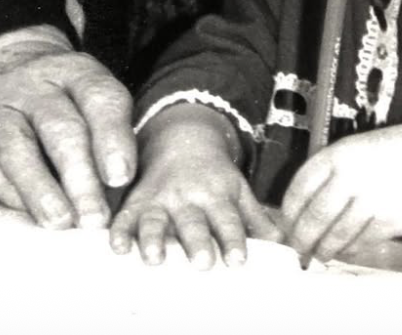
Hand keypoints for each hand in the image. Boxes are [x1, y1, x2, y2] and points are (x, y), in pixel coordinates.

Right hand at [0, 25, 134, 230]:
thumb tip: (120, 193)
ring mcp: (0, 105)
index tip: (120, 178)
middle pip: (60, 127)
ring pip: (16, 146)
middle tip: (95, 218)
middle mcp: (37, 83)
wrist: (1, 65)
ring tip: (60, 222)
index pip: (99, 98)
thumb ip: (108, 135)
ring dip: (39, 188)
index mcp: (77, 71)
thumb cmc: (62, 96)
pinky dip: (6, 190)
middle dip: (80, 176)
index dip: (112, 137)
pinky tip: (26, 213)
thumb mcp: (90, 96)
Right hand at [109, 105, 280, 268]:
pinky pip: (125, 218)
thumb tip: (284, 245)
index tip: (238, 260)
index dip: (233, 239)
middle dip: (196, 241)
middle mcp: (187, 197)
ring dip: (153, 239)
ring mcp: (159, 199)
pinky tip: (117, 248)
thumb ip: (256, 218)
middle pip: (192, 222)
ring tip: (154, 258)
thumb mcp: (239, 189)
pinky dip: (119, 233)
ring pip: (155, 220)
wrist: (182, 138)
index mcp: (216, 194)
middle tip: (201, 262)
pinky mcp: (136, 202)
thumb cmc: (214, 175)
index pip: (227, 219)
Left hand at [279, 124, 401, 262]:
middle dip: (300, 238)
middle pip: (313, 216)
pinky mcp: (389, 220)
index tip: (284, 225)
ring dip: (323, 250)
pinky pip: (360, 243)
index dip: (287, 212)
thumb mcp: (360, 148)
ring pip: (334, 235)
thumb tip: (305, 206)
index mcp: (339, 153)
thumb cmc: (401, 152)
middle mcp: (351, 175)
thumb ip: (334, 173)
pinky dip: (349, 251)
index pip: (299, 187)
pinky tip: (347, 250)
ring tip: (320, 255)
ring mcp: (370, 198)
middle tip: (297, 249)